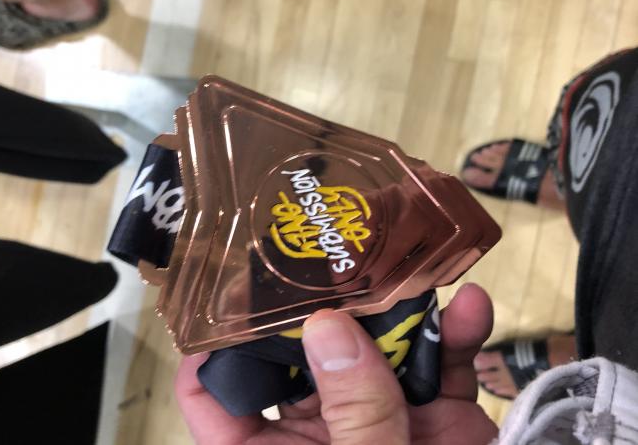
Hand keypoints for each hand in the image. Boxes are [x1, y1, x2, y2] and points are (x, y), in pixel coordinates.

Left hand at [175, 283, 498, 443]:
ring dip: (395, 310)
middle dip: (320, 306)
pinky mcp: (435, 413)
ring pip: (375, 346)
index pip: (216, 396)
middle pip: (302, 352)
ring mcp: (380, 416)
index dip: (213, 347)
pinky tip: (471, 307)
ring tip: (404, 274)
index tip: (230, 292)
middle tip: (329, 255)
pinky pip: (442, 365)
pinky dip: (458, 335)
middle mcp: (320, 429)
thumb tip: (328, 330)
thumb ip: (353, 415)